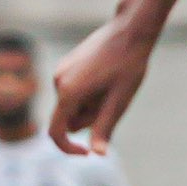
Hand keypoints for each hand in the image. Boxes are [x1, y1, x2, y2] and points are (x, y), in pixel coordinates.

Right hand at [51, 13, 156, 153]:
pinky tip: (107, 77)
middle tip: (115, 102)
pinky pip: (75, 91)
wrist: (130, 31)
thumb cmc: (129, 66)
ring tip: (113, 87)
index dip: (68, 148)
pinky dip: (89, 93)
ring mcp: (60, 71)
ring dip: (91, 105)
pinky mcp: (67, 65)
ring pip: (73, 105)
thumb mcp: (120, 101)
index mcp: (68, 92)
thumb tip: (97, 154)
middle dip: (89, 119)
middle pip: (69, 118)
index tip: (87, 153)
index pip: (56, 132)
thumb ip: (104, 127)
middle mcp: (58, 82)